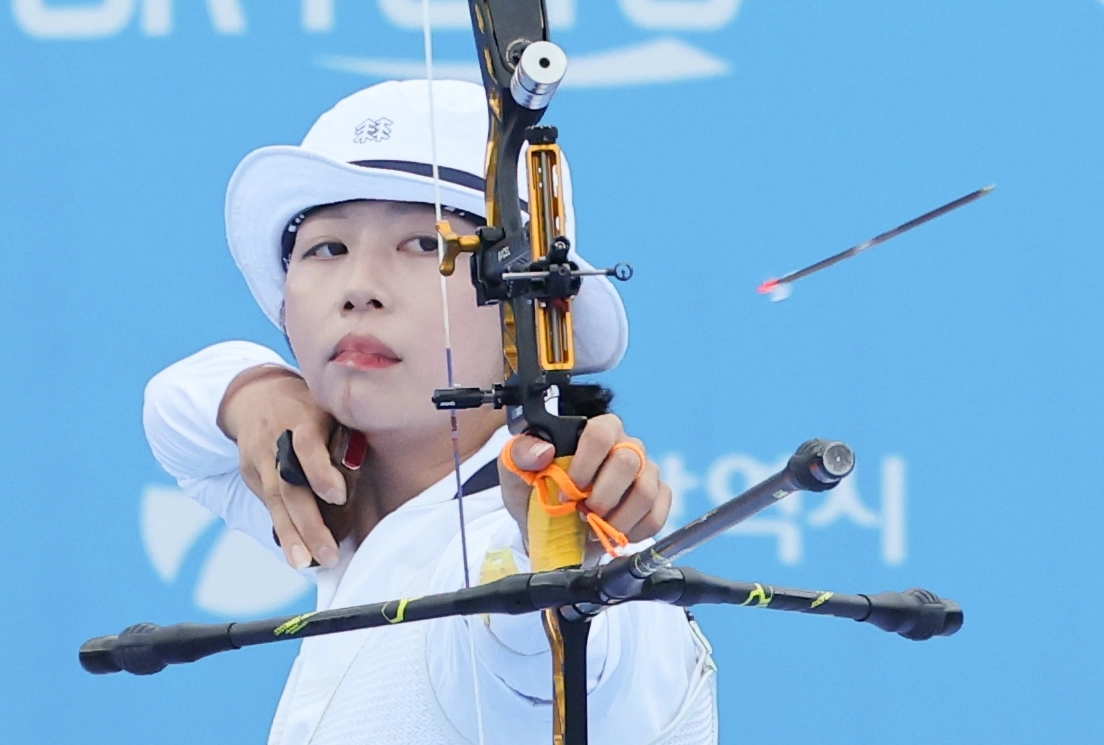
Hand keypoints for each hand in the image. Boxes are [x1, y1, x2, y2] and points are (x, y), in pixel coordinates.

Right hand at [218, 366, 349, 568]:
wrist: (255, 396)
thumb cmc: (308, 405)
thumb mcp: (328, 404)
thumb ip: (344, 433)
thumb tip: (364, 469)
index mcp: (303, 416)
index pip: (306, 444)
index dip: (320, 471)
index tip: (338, 497)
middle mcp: (277, 439)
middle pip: (289, 484)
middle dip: (309, 522)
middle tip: (328, 553)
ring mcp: (260, 457)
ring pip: (274, 500)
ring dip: (291, 535)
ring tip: (304, 563)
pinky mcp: (250, 472)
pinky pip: (267, 504)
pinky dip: (282, 528)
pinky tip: (294, 552)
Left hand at [498, 414, 671, 557]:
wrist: (549, 528)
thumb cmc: (537, 493)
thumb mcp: (516, 474)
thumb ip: (520, 454)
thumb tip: (544, 451)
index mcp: (593, 431)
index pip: (601, 432)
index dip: (586, 463)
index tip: (568, 490)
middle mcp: (625, 446)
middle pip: (629, 460)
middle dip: (603, 495)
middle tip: (583, 513)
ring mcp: (645, 472)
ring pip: (646, 489)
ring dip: (619, 517)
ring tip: (597, 527)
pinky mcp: (658, 498)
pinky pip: (658, 514)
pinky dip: (636, 531)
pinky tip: (615, 534)